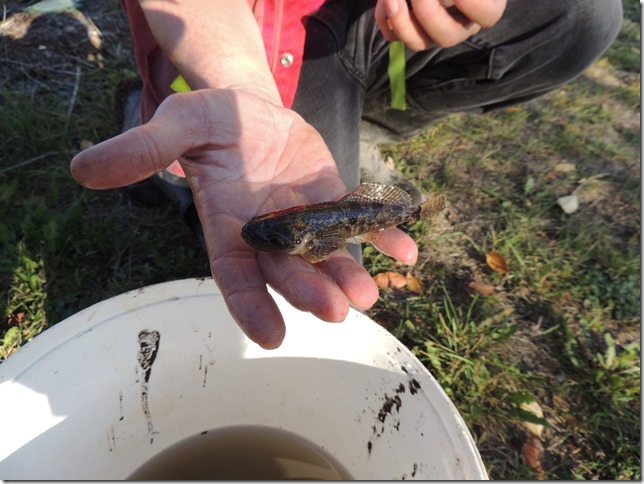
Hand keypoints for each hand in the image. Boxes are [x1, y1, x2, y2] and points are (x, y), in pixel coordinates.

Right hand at [70, 88, 418, 348]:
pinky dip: (382, 235)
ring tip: (368, 292)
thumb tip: (84, 168)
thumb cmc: (208, 122)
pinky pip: (360, 221)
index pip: (234, 275)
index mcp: (228, 226)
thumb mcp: (176, 126)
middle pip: (287, 270)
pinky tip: (405, 248)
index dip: (248, 305)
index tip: (268, 336)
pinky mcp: (333, 199)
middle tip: (335, 312)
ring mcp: (304, 219)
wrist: (248, 109)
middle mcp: (268, 233)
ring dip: (348, 274)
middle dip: (308, 291)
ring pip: (327, 255)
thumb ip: (142, 150)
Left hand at [375, 0, 505, 50]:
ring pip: (418, 43)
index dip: (471, 2)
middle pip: (447, 37)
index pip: (487, 14)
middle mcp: (461, 25)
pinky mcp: (410, 31)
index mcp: (486, 6)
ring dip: (401, 20)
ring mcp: (434, 32)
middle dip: (428, 12)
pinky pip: (394, 36)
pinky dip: (384, 17)